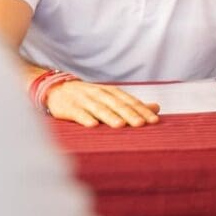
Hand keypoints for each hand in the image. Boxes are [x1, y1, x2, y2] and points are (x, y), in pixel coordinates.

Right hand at [45, 80, 159, 127]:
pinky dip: (85, 118)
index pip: (130, 102)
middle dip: (130, 114)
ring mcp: (84, 101)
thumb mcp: (112, 97)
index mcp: (112, 92)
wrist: (58, 90)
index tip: (154, 120)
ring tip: (120, 125)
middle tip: (142, 124)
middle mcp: (100, 95)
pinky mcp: (69, 108)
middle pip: (117, 105)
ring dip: (110, 117)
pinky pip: (78, 113)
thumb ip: (132, 104)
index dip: (142, 110)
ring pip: (99, 109)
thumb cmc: (90, 97)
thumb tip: (157, 108)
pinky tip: (92, 125)